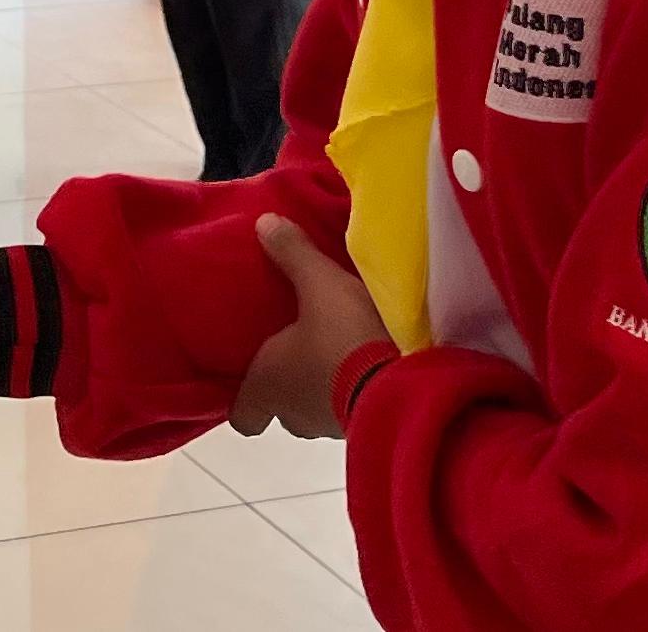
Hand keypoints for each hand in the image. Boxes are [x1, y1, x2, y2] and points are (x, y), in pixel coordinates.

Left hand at [230, 215, 389, 440]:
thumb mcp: (319, 284)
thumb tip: (263, 223)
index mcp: (268, 384)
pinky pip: (349, 408)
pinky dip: (353, 390)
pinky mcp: (365, 424)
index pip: (243, 416)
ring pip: (316, 409)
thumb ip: (292, 254)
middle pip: (282, 408)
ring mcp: (330, 426)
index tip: (253, 378)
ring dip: (324, 385)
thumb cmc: (344, 337)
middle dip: (289, 383)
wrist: (403, 385)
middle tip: (298, 349)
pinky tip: (367, 363)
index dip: (247, 402)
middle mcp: (294, 414)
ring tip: (338, 351)